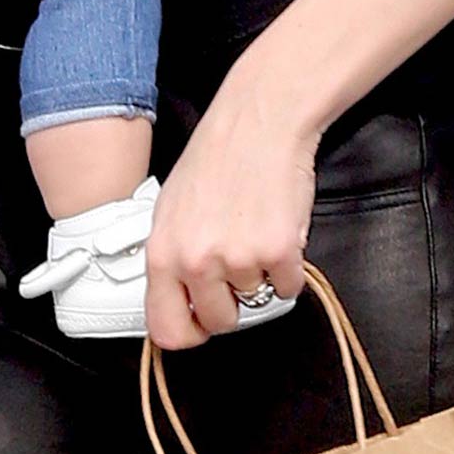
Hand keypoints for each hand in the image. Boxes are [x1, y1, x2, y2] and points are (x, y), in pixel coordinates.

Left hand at [143, 72, 317, 349]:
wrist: (261, 121)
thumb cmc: (216, 158)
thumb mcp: (171, 210)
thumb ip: (172, 259)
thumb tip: (178, 302)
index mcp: (162, 254)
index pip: (166, 330)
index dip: (189, 332)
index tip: (202, 322)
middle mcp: (196, 263)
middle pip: (219, 322)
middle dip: (234, 303)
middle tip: (239, 265)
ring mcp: (238, 260)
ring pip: (257, 300)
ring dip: (262, 274)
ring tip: (256, 229)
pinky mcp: (279, 252)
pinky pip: (289, 287)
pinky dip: (290, 267)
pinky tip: (279, 230)